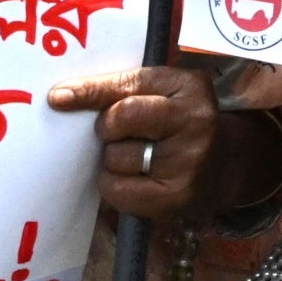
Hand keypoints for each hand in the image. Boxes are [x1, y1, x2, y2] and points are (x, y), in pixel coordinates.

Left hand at [51, 63, 223, 221]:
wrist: (223, 166)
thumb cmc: (178, 123)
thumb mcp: (162, 93)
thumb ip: (121, 89)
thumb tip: (61, 97)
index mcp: (190, 86)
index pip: (129, 84)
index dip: (91, 91)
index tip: (58, 97)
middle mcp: (195, 121)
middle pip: (120, 118)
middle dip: (107, 127)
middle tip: (119, 134)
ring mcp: (188, 161)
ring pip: (115, 157)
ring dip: (113, 159)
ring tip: (137, 158)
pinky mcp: (176, 196)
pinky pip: (118, 190)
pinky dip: (114, 185)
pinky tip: (135, 180)